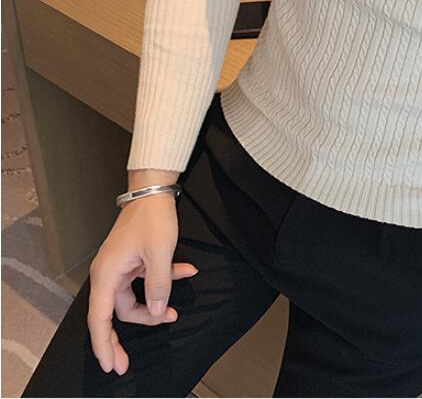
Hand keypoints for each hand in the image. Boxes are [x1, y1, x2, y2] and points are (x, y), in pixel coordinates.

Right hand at [87, 173, 197, 375]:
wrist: (154, 190)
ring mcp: (121, 267)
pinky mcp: (133, 260)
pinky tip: (187, 272)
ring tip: (174, 312)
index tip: (111, 366)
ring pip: (132, 298)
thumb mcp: (160, 253)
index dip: (103, 345)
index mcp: (107, 274)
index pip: (100, 319)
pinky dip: (164, 280)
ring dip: (154, 304)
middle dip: (125, 336)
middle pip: (114, 313)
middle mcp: (109, 273)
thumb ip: (158, 286)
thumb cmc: (152, 218)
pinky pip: (145, 279)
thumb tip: (155, 312)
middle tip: (128, 362)